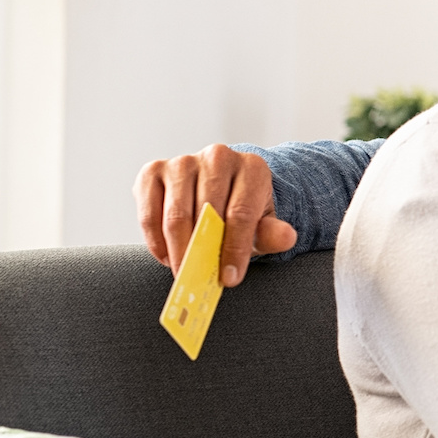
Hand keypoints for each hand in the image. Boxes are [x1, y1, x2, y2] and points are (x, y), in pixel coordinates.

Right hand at [133, 145, 295, 286]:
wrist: (220, 190)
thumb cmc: (242, 212)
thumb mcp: (263, 224)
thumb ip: (274, 233)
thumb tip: (287, 237)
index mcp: (252, 167)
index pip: (241, 213)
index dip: (234, 249)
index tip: (229, 278)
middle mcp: (217, 157)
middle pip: (206, 213)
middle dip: (202, 253)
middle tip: (200, 279)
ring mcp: (182, 162)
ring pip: (176, 214)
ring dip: (177, 250)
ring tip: (183, 272)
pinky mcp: (153, 171)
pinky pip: (149, 212)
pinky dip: (156, 241)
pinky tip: (166, 258)